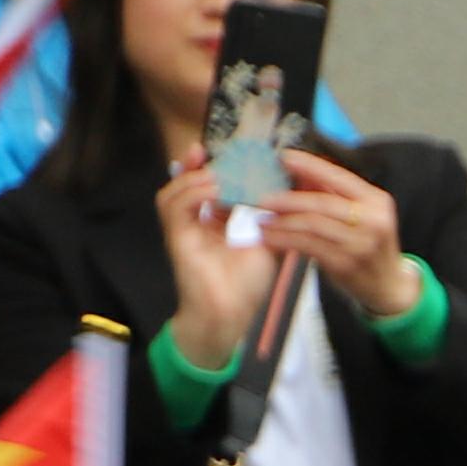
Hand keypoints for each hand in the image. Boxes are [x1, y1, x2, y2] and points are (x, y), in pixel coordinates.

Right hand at [151, 154, 280, 373]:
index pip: (209, 184)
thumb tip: (290, 194)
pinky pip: (177, 206)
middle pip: (187, 181)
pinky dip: (195, 193)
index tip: (241, 151)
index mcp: (213, 220)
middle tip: (227, 152)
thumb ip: (272, 219)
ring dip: (200, 177)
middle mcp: (194, 221)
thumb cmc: (247, 283)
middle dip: (203, 164)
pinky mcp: (176, 238)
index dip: (219, 165)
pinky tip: (217, 189)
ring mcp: (182, 229)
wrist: (231, 314)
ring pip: (177, 189)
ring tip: (225, 171)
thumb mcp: (267, 242)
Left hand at [259, 149, 421, 325]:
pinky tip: (270, 238)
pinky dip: (284, 240)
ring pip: (311, 224)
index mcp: (376, 201)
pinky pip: (307, 246)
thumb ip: (336, 194)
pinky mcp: (345, 263)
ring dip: (281, 221)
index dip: (310, 166)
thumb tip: (303, 171)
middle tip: (263, 198)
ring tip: (262, 220)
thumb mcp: (364, 216)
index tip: (285, 158)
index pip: (339, 178)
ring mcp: (359, 243)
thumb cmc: (370, 246)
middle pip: (321, 202)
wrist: (389, 285)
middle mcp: (372, 220)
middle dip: (288, 199)